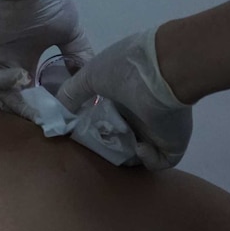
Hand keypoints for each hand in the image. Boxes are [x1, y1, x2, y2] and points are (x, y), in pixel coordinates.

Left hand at [0, 0, 92, 119]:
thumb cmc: (45, 1)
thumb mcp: (69, 33)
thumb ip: (78, 57)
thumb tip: (90, 81)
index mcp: (24, 58)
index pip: (29, 91)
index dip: (42, 105)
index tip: (58, 115)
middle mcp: (5, 61)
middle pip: (12, 96)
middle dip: (29, 109)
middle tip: (45, 120)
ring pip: (0, 90)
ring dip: (18, 99)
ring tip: (36, 104)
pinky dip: (4, 80)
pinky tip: (23, 77)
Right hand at [56, 28, 192, 169]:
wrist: (163, 70)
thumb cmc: (126, 69)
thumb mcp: (88, 77)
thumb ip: (70, 94)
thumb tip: (56, 116)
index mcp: (124, 98)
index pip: (108, 121)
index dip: (93, 129)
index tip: (80, 134)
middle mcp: (141, 114)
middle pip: (121, 139)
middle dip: (107, 147)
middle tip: (94, 149)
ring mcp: (158, 130)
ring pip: (138, 154)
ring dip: (125, 156)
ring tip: (113, 151)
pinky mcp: (173, 143)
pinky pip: (160, 162)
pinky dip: (147, 159)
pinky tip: (139, 145)